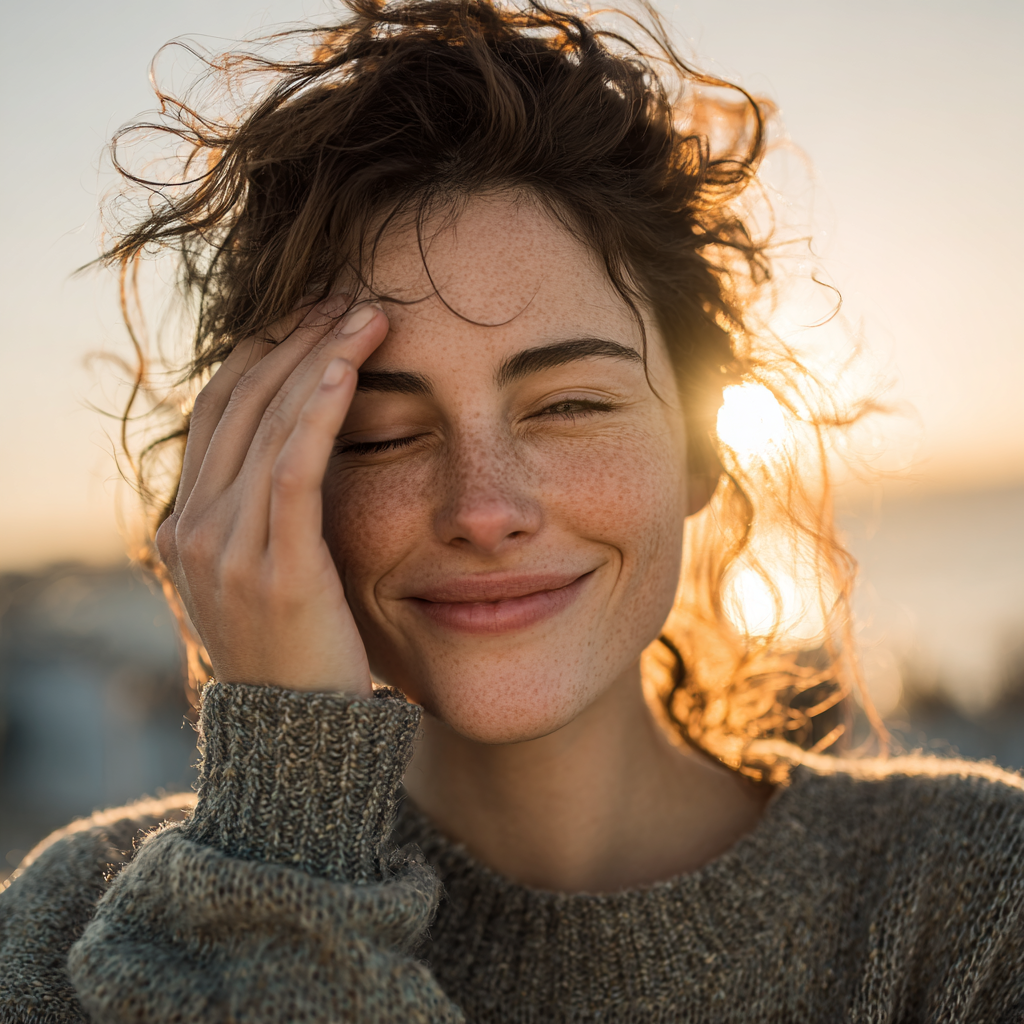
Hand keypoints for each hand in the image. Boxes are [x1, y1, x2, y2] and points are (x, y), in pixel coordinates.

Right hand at [156, 298, 387, 695]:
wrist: (298, 741)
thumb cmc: (300, 652)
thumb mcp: (270, 574)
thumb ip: (270, 515)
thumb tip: (304, 454)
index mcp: (189, 522)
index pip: (223, 409)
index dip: (266, 351)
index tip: (315, 314)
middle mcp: (194, 526)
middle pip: (242, 401)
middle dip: (296, 339)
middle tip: (348, 295)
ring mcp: (225, 548)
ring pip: (268, 424)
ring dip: (317, 358)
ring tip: (365, 313)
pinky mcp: (273, 567)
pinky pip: (292, 469)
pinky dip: (317, 411)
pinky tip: (346, 365)